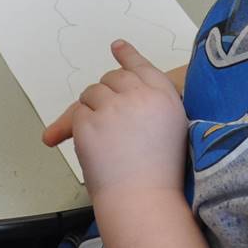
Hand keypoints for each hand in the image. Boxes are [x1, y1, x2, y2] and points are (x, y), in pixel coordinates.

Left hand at [41, 41, 187, 200]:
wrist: (145, 201)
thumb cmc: (161, 174)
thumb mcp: (170, 128)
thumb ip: (150, 103)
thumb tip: (126, 81)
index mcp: (166, 96)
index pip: (143, 67)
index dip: (129, 57)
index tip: (117, 46)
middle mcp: (141, 95)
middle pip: (113, 77)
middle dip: (107, 93)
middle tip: (109, 121)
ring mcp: (113, 107)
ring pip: (91, 92)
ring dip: (92, 109)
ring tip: (106, 141)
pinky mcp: (90, 122)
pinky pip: (77, 113)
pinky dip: (79, 127)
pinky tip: (95, 148)